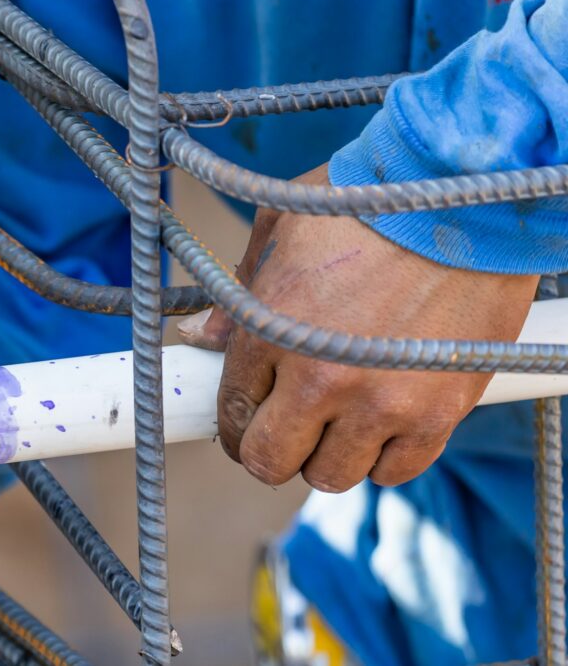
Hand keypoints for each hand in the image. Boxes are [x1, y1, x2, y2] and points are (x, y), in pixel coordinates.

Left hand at [178, 164, 538, 491]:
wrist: (469, 195)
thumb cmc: (368, 201)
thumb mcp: (282, 228)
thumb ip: (236, 294)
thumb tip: (200, 339)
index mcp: (270, 330)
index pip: (232, 413)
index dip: (234, 423)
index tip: (247, 419)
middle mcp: (320, 378)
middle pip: (272, 462)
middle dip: (271, 450)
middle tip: (286, 428)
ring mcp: (382, 401)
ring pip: (332, 475)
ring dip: (328, 454)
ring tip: (340, 419)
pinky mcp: (439, 413)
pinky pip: (396, 472)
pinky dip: (385, 456)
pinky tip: (385, 422)